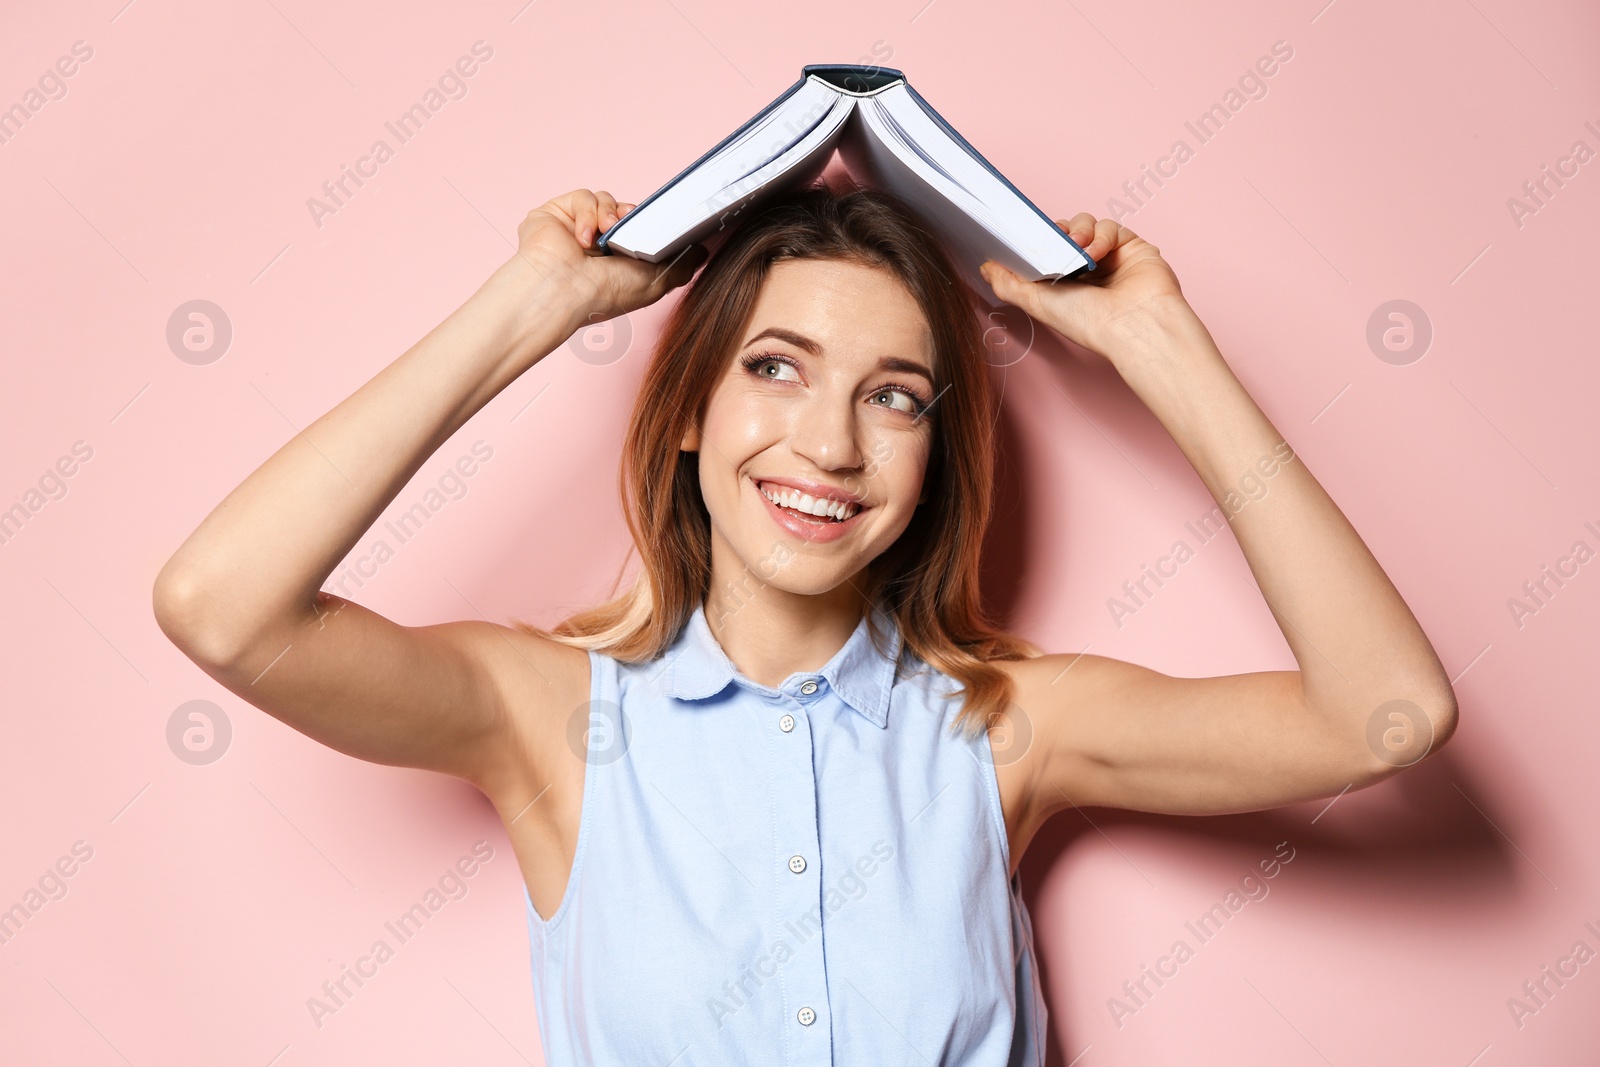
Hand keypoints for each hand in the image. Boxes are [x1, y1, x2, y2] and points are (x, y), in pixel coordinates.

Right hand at [511, 189, 708, 332]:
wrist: (563, 290)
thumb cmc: (604, 294)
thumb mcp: (654, 283)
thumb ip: (680, 266)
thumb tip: (702, 251)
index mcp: (617, 259)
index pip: (637, 228)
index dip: (647, 222)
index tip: (658, 221)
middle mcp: (596, 243)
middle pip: (622, 211)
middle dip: (631, 216)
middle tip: (631, 223)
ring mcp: (574, 227)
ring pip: (604, 200)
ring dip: (609, 214)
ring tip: (605, 234)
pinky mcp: (555, 213)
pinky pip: (582, 197)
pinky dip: (587, 214)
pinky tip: (583, 238)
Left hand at [979, 214, 1188, 357]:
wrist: (1134, 324)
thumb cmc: (1088, 321)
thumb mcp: (1037, 303)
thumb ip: (1008, 284)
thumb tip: (985, 268)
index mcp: (1062, 284)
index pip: (1044, 250)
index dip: (1035, 240)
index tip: (1024, 234)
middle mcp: (1085, 270)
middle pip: (1065, 233)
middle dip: (1056, 233)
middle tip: (1053, 241)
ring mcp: (1109, 257)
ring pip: (1086, 225)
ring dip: (1079, 231)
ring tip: (1078, 249)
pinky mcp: (1131, 246)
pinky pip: (1111, 226)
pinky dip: (1101, 235)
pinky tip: (1097, 252)